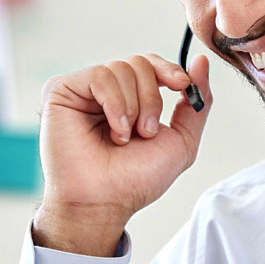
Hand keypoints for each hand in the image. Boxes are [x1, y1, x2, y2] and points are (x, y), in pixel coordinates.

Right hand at [33, 53, 211, 256]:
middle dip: (152, 98)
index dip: (169, 69)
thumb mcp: (182, 140)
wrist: (105, 202)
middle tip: (147, 132)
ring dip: (133, 106)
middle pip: (140, 63)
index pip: (152, 64)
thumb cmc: (137, 179)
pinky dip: (115, 103)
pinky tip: (114, 130)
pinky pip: (100, 75)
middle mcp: (108, 91)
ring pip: (122, 67)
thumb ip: (197, 102)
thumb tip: (202, 61)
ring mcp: (84, 90)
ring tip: (125, 137)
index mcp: (132, 99)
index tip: (182, 86)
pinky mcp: (62, 90)